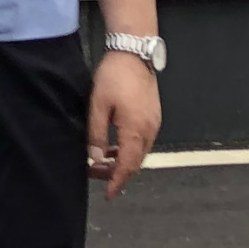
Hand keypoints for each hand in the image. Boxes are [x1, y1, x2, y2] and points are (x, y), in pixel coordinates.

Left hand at [88, 52, 161, 197]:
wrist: (134, 53)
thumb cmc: (115, 76)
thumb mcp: (98, 106)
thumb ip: (97, 135)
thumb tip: (97, 158)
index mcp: (136, 131)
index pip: (128, 166)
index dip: (117, 182)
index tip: (109, 194)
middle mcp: (150, 131)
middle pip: (135, 162)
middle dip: (117, 173)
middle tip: (94, 173)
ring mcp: (154, 123)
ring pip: (139, 153)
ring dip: (122, 161)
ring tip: (101, 162)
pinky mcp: (153, 116)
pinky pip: (142, 141)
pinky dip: (128, 149)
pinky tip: (115, 147)